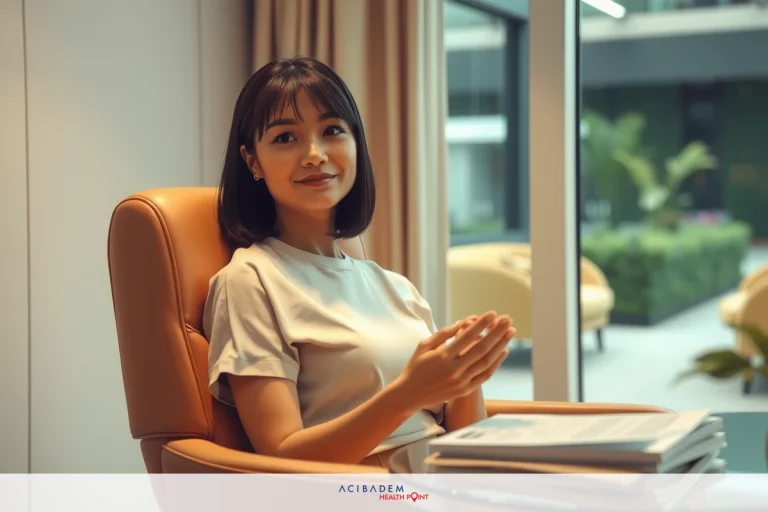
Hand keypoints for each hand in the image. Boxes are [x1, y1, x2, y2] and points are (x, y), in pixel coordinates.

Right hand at [393, 311, 514, 411]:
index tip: (492, 313)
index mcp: (442, 356)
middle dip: (496, 332)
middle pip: (481, 348)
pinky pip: (485, 375)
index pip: (467, 336)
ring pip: (486, 361)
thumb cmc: (416, 366)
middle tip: (507, 319)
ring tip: (510, 332)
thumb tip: (465, 322)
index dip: (481, 324)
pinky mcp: (464, 390)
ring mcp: (461, 381)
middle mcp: (453, 369)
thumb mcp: (424, 345)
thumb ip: (444, 333)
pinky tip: (503, 350)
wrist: (410, 395)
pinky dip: (496, 363)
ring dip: (500, 345)